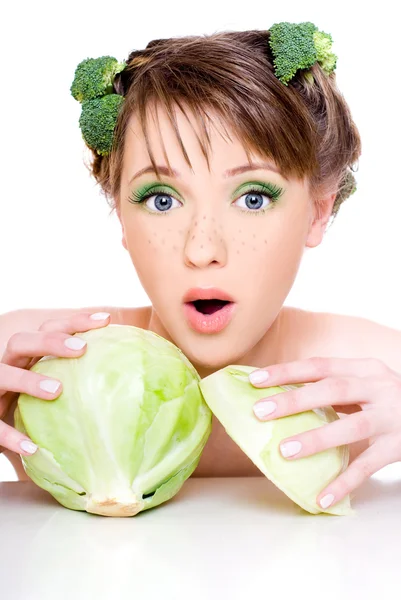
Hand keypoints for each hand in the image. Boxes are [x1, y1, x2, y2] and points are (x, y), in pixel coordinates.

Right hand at [0, 311, 109, 454]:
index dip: (75, 321)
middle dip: (50, 341)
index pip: (48, 328)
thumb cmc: (28, 408)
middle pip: (21, 341)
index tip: (106, 320)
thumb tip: (129, 385)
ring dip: (28, 380)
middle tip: (81, 349)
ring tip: (57, 390)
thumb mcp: (49, 390)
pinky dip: (10, 436)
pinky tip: (32, 448)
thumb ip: (79, 384)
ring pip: (2, 374)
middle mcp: (6, 366)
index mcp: (25, 356)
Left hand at [249, 357, 400, 509]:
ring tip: (285, 451)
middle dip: (294, 399)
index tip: (255, 379)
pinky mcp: (399, 446)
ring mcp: (391, 417)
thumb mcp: (366, 385)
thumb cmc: (388, 401)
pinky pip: (369, 466)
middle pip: (333, 389)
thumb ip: (334, 389)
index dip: (286, 371)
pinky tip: (321, 498)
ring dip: (317, 438)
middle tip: (260, 411)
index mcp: (364, 369)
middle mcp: (379, 388)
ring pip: (352, 426)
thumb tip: (282, 398)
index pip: (320, 365)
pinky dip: (344, 482)